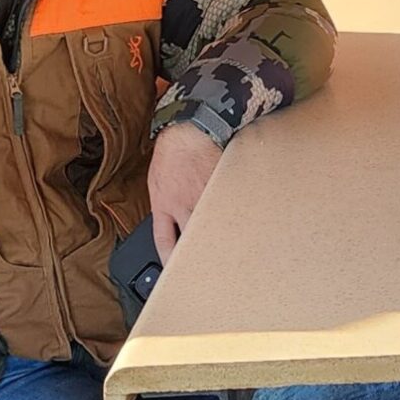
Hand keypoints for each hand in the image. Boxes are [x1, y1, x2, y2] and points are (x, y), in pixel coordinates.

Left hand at [147, 121, 223, 262]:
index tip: (175, 269)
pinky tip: (243, 227)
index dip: (169, 260)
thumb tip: (171, 222)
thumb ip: (163, 204)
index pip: (165, 241)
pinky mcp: (223, 189)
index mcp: (164, 204)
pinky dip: (234, 219)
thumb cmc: (172, 152)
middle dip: (197, 255)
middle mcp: (184, 205)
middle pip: (190, 240)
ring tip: (228, 252)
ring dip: (218, 240)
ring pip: (211, 228)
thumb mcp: (156, 181)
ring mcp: (205, 198)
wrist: (189, 130)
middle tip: (207, 269)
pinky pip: (228, 209)